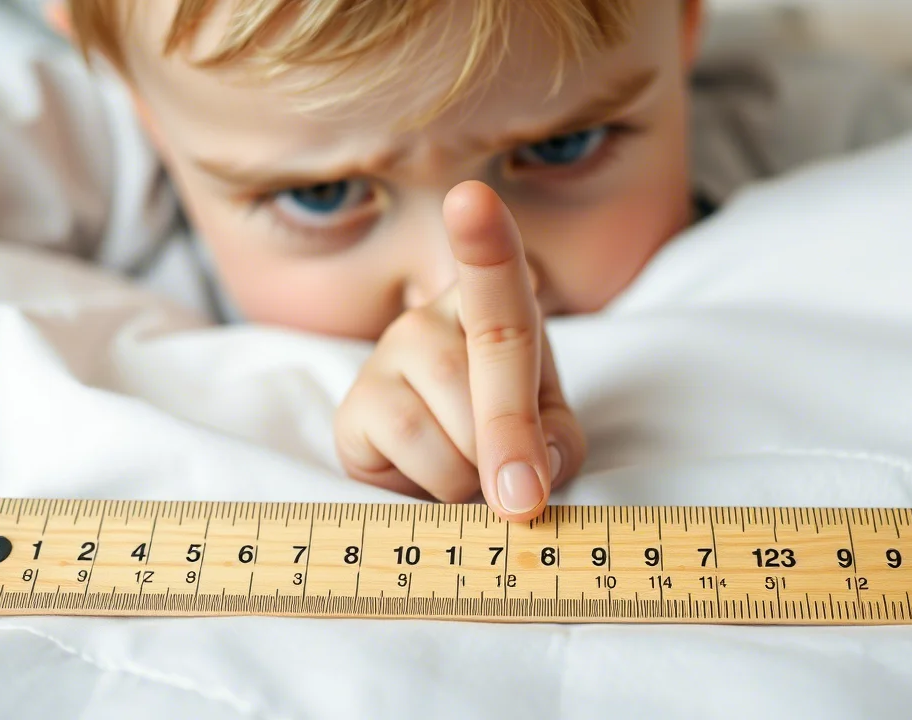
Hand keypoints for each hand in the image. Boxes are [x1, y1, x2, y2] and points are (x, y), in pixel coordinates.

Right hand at [334, 181, 585, 519]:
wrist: (442, 477)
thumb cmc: (506, 443)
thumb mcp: (555, 441)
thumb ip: (556, 448)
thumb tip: (518, 479)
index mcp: (495, 305)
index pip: (495, 274)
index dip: (484, 241)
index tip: (470, 199)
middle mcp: (434, 316)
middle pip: (490, 364)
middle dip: (515, 435)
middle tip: (523, 497)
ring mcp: (390, 353)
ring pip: (458, 420)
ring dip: (480, 470)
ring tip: (469, 470)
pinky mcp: (355, 406)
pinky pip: (417, 449)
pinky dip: (442, 485)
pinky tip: (431, 477)